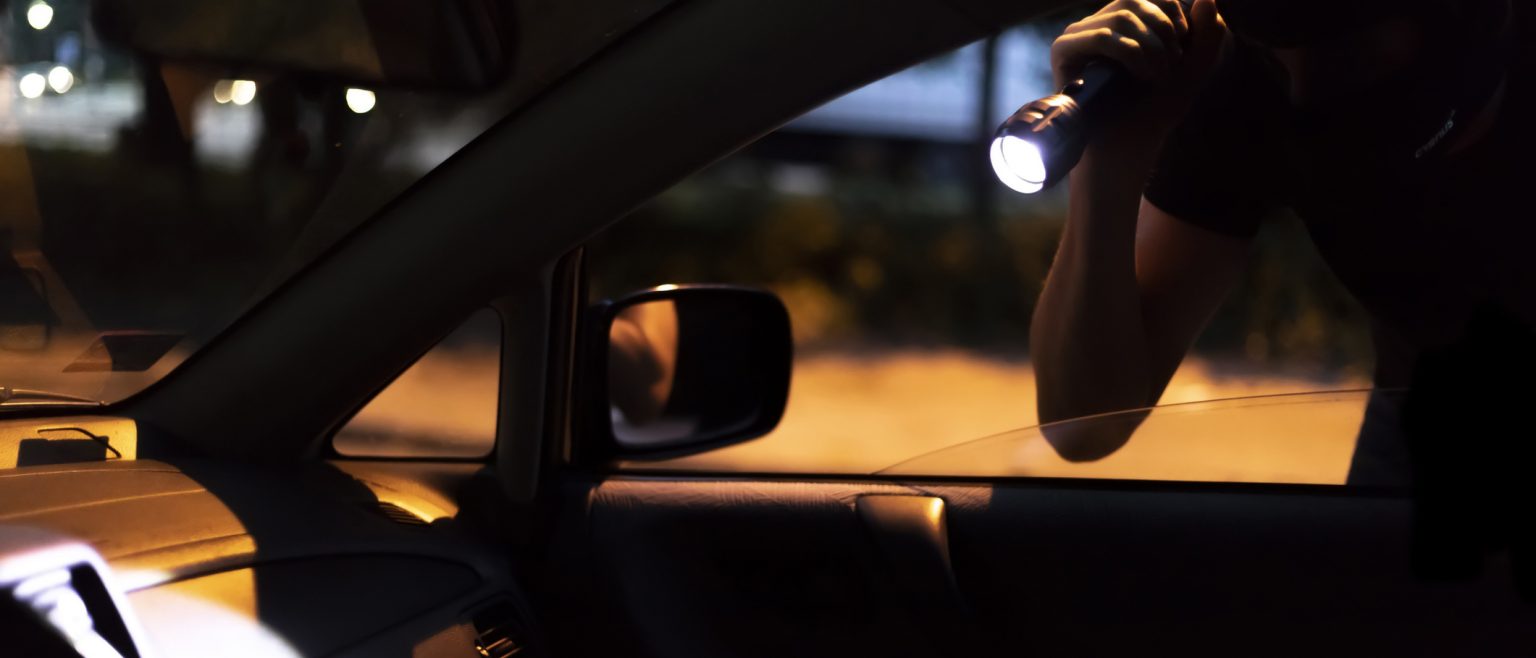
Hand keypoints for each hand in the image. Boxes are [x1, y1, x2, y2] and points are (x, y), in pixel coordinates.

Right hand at [1050, 0, 1227, 160]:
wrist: (1126, 149)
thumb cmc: (1153, 113)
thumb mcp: (1191, 71)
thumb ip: (1207, 35)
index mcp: (1124, 23)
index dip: (1173, 16)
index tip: (1182, 53)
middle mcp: (1098, 24)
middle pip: (1135, 1)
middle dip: (1164, 32)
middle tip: (1172, 67)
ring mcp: (1078, 37)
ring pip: (1121, 17)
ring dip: (1150, 48)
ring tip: (1157, 77)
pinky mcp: (1063, 52)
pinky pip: (1101, 37)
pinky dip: (1130, 54)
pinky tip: (1141, 76)